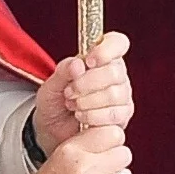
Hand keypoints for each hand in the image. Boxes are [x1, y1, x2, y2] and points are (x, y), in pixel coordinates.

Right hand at [13, 124, 129, 173]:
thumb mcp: (61, 155)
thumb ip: (87, 143)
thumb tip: (113, 135)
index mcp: (73, 151)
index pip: (114, 133)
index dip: (111, 139)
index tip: (106, 144)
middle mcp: (86, 169)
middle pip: (124, 153)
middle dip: (116, 158)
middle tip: (102, 165)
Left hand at [31, 31, 133, 156]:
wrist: (52, 130)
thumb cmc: (55, 102)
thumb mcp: (51, 85)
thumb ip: (64, 71)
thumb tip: (79, 64)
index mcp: (102, 57)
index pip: (117, 43)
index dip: (107, 49)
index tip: (89, 61)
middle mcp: (116, 75)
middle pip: (115, 72)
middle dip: (87, 83)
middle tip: (70, 92)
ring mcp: (122, 96)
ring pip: (115, 94)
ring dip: (88, 101)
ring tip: (72, 104)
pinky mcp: (122, 116)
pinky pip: (114, 114)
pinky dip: (94, 116)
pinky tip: (81, 116)